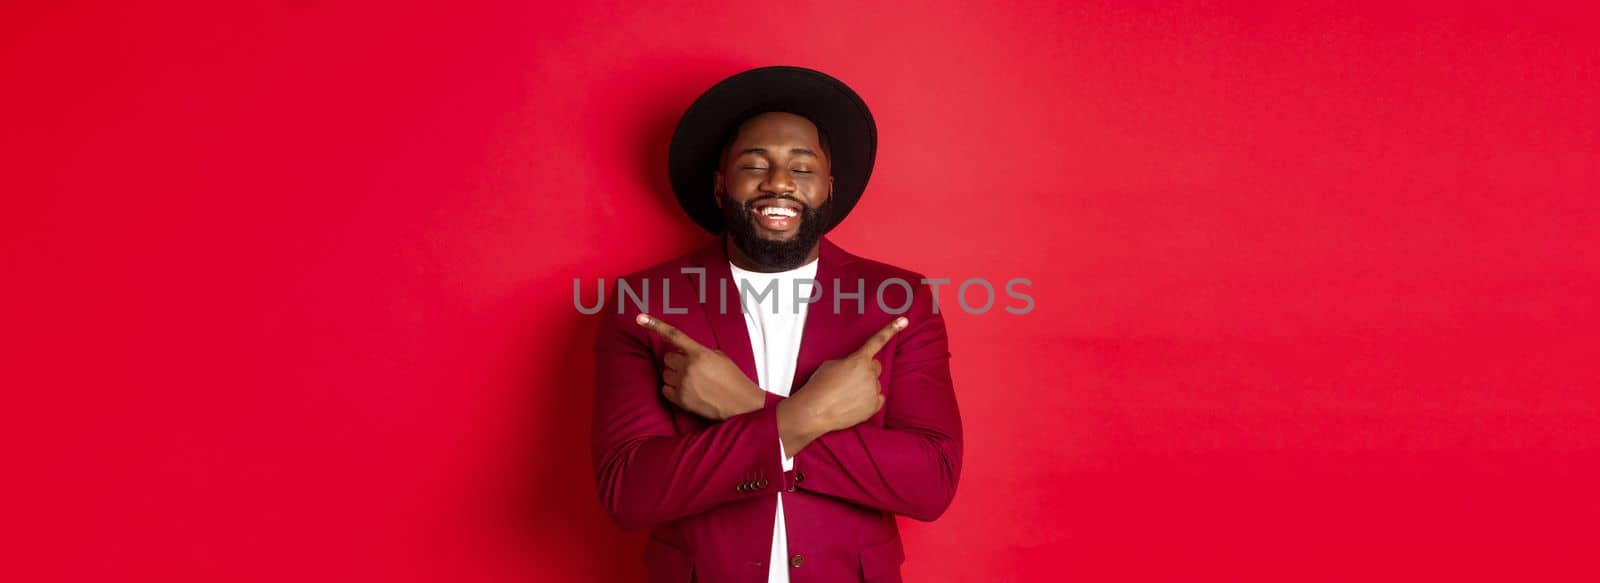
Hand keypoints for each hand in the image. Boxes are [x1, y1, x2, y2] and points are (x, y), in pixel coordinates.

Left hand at [636, 313, 764, 420]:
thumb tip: (685, 351)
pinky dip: (672, 389)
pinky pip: (665, 389)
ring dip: (674, 375)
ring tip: (691, 381)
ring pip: (665, 373)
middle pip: (667, 358)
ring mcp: (683, 384)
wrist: (740, 404)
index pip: (674, 335)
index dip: (655, 325)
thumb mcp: (720, 357)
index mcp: (700, 353)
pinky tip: (686, 390)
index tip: (640, 318)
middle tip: (688, 367)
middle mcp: (689, 367)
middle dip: (675, 361)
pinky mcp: (680, 399)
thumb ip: (700, 351)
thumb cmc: (733, 379)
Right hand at [778, 316, 907, 453]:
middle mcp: (870, 374)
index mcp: (859, 360)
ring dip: (865, 387)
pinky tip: (854, 403)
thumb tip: (853, 368)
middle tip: (850, 379)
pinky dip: (869, 400)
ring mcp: (873, 391)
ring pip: (875, 384)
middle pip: (875, 367)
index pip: (877, 341)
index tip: (904, 321)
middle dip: (866, 370)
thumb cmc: (819, 386)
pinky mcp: (873, 406)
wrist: (815, 411)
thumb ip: (848, 362)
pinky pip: (877, 399)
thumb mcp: (830, 365)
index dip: (891, 329)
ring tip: (847, 395)